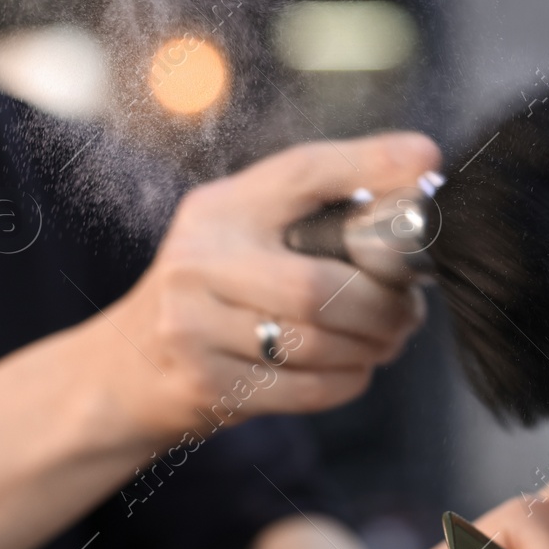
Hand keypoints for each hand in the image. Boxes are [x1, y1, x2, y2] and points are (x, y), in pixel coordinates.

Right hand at [100, 134, 440, 438]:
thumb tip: (416, 185)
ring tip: (383, 343)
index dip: (367, 164)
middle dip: (383, 307)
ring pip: (319, 342)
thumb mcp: (242, 237)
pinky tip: (350, 370)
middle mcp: (199, 258)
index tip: (424, 161)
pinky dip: (347, 381)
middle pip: (320, 287)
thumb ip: (312, 218)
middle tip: (408, 315)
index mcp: (220, 209)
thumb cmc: (212, 297)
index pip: (301, 173)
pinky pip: (308, 388)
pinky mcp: (204, 384)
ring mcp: (192, 324)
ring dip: (371, 348)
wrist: (124, 370)